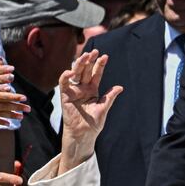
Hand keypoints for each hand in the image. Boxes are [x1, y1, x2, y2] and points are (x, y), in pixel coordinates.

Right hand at [59, 50, 122, 167]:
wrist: (84, 133)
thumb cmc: (93, 123)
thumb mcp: (104, 108)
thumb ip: (110, 96)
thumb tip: (120, 87)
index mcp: (92, 90)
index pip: (96, 74)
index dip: (100, 65)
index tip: (105, 57)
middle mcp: (83, 88)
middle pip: (86, 71)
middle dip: (90, 61)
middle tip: (95, 52)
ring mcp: (74, 91)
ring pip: (76, 73)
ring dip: (80, 64)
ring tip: (86, 56)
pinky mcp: (65, 95)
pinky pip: (64, 83)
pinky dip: (66, 76)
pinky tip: (72, 71)